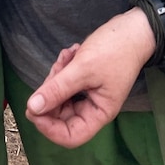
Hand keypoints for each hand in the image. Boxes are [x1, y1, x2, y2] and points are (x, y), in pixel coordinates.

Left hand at [25, 8, 155, 147]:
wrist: (133, 28)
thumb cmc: (114, 50)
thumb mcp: (83, 69)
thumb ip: (57, 89)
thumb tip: (32, 107)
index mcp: (99, 113)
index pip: (70, 136)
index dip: (48, 127)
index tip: (33, 109)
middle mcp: (94, 107)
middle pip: (61, 114)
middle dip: (52, 92)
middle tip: (56, 70)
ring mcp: (89, 93)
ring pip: (61, 95)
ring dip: (58, 76)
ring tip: (67, 57)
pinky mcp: (86, 80)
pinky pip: (66, 81)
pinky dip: (64, 68)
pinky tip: (71, 53)